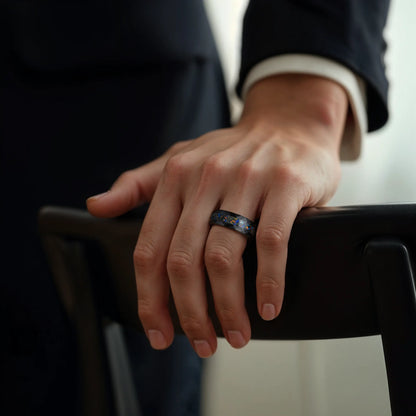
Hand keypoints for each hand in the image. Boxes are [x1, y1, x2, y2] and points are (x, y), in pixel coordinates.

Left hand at [87, 74, 347, 356]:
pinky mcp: (285, 184)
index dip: (149, 298)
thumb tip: (96, 207)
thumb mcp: (179, 159)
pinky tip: (268, 307)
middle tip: (201, 344)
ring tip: (236, 335)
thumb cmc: (232, 151)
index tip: (158, 333)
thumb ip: (138, 184)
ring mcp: (247, 180)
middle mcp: (205, 177)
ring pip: (224, 257)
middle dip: (190, 313)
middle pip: (184, 260)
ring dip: (227, 307)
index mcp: (175, 177)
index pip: (150, 248)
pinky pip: (271, 242)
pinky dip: (268, 282)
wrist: (287, 122)